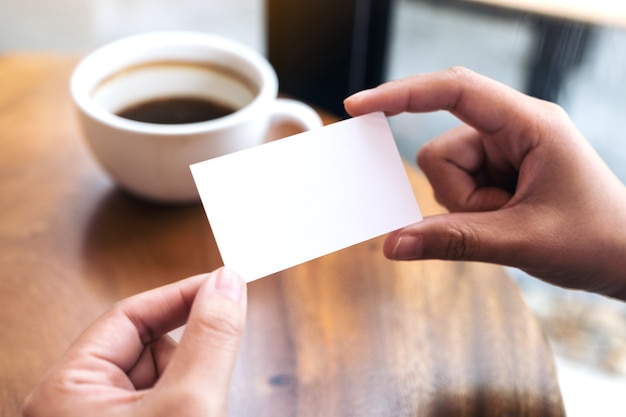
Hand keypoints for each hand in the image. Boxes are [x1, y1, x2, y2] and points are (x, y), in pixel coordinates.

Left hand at [23, 267, 246, 416]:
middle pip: (146, 346)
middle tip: (212, 376)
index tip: (226, 285)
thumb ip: (209, 338)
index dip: (181, 296)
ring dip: (190, 385)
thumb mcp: (189, 405)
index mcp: (66, 391)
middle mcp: (76, 405)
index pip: (129, 315)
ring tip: (197, 412)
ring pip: (160, 377)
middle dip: (187, 355)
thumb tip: (227, 283)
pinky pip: (162, 402)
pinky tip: (195, 415)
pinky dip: (187, 404)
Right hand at [345, 67, 625, 299]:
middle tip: (499, 217)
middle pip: (439, 149)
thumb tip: (392, 245)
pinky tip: (503, 220)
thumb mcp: (520, 241)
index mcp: (528, 123)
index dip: (401, 94)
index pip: (454, 90)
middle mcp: (513, 128)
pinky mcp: (498, 170)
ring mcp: (503, 150)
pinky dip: (469, 210)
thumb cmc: (594, 240)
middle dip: (456, 194)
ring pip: (444, 173)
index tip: (358, 105)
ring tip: (508, 222)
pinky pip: (456, 187)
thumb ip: (452, 240)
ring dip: (465, 206)